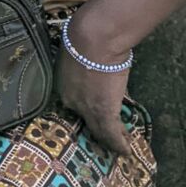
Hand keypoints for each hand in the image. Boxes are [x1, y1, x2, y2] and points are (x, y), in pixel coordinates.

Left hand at [54, 19, 131, 155]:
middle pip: (83, 119)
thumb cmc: (83, 36)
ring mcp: (86, 108)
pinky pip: (111, 133)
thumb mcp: (75, 52)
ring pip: (98, 129)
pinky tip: (125, 150)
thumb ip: (79, 63)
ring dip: (109, 138)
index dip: (82, 108)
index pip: (72, 102)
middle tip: (103, 136)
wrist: (94, 39)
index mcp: (61, 84)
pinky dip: (118, 143)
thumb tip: (89, 62)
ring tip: (118, 146)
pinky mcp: (103, 112)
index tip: (88, 111)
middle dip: (94, 128)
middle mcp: (70, 100)